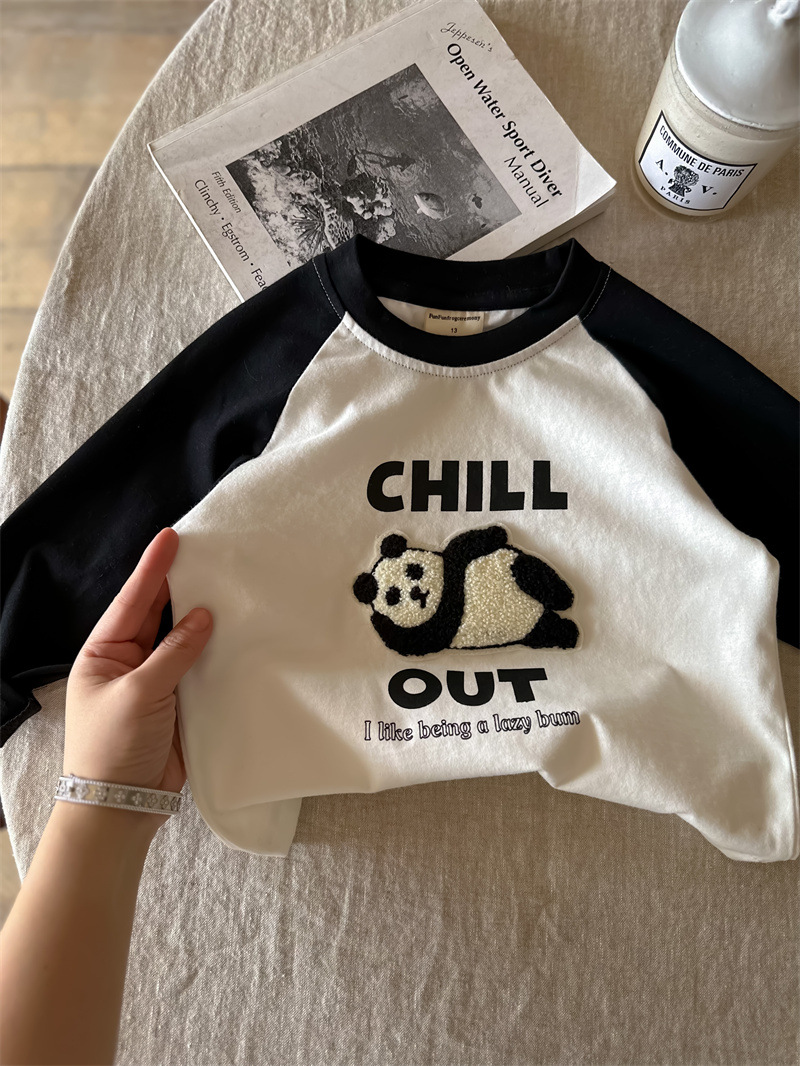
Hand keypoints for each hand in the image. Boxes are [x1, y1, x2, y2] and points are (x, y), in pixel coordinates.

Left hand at [63, 527, 212, 806]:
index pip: (132, 602)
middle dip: (179, 585)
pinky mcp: (180, 703)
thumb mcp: (138, 693)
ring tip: (225, 584)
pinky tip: (234, 632)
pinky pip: (199, 668)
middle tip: (204, 552)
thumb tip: (205, 617)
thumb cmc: (114, 746)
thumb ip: (173, 653)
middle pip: (157, 615)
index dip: (153, 569)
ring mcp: (156, 682)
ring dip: (201, 617)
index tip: (171, 537)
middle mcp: (129, 662)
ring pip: (182, 640)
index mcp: (103, 653)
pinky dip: (215, 650)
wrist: (122, 806)